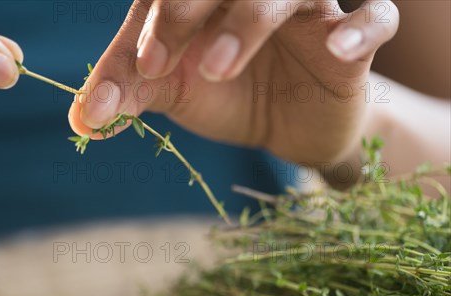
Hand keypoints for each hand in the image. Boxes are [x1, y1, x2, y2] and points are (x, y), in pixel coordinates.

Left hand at [68, 0, 398, 164]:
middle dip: (184, 11)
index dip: (149, 24)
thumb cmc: (226, 96)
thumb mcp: (173, 93)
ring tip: (217, 68)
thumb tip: (80, 120)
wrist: (286, 125)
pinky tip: (337, 49)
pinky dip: (359, 29)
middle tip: (156, 61)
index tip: (134, 69)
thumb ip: (130, 93)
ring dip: (249, 21)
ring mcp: (305, 10)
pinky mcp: (353, 41)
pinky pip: (372, 18)